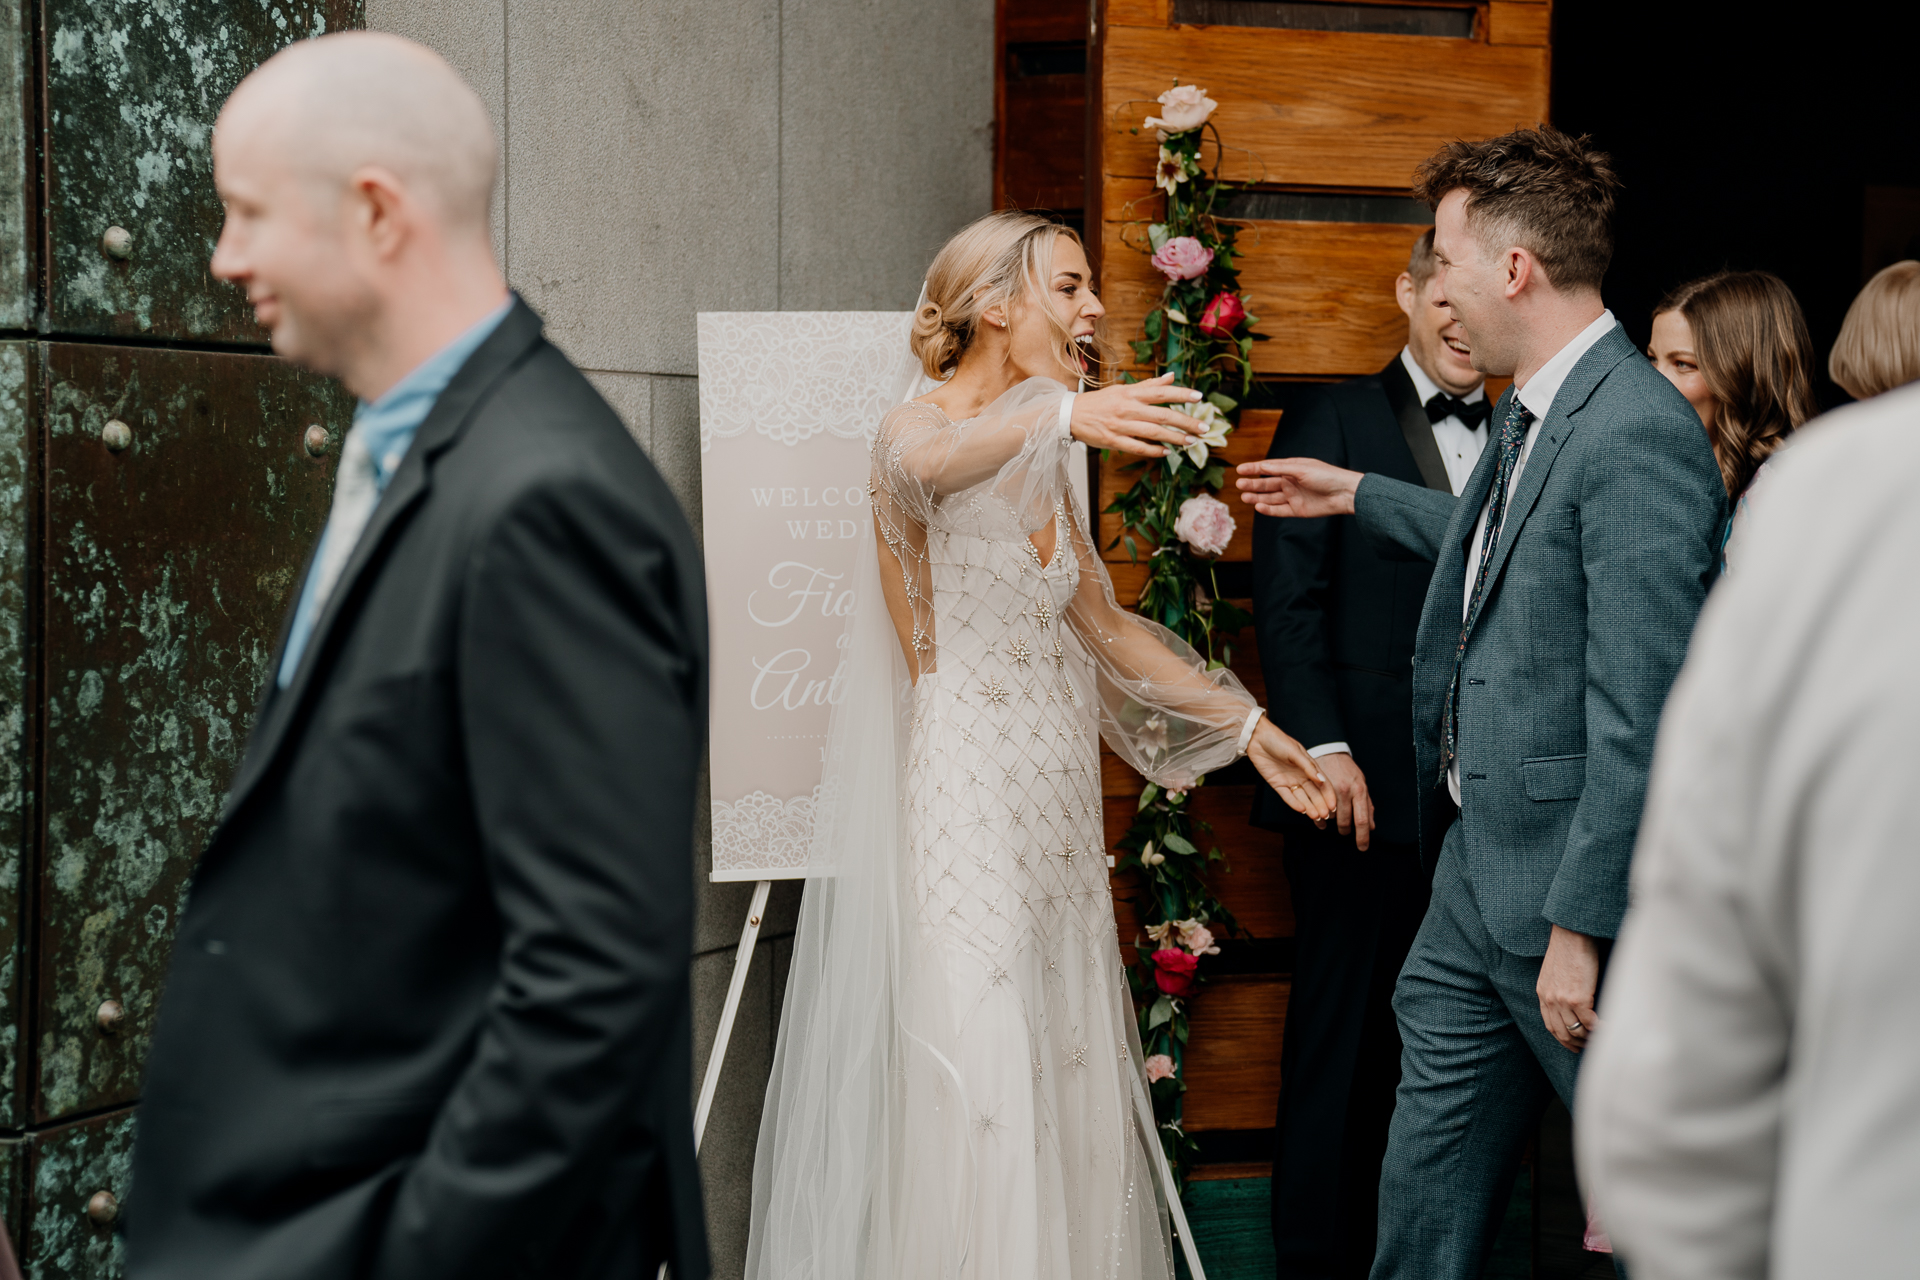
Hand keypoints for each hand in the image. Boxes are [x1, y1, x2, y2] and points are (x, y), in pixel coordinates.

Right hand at [1070, 373, 1205, 457]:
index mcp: (1130, 394)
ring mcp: (1120, 426)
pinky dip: (1152, 451)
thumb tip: (1171, 378)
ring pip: (1152, 433)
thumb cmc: (1099, 402)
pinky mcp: (1112, 441)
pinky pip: (1136, 447)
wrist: (1070, 415)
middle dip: (1185, 422)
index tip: (1199, 397)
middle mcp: (1127, 409)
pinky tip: (1166, 452)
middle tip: (1203, 428)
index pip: (1160, 392)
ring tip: (1191, 442)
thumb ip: (1148, 385)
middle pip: (1161, 415)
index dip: (1180, 394)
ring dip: (1174, 438)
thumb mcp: (1123, 389)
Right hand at [1234, 458, 1363, 517]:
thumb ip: (1281, 468)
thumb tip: (1263, 466)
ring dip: (1257, 496)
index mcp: (1291, 468)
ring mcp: (1293, 496)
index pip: (1268, 468)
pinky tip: (1258, 506)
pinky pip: (1279, 510)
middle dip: (1252, 483)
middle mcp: (1290, 482)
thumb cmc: (1326, 476)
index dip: (1254, 468)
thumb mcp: (1302, 468)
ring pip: (1270, 497)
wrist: (1344, 494)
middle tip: (1239, 484)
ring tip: (1244, 497)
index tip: (1239, 470)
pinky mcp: (1297, 509)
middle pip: (1267, 483)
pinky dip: (1268, 509)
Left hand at [1246, 718, 1336, 823]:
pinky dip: (1294, 804)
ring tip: (1316, 816)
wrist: (1257, 738)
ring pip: (1302, 797)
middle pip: (1314, 793)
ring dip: (1309, 807)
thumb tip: (1322, 780)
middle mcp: (1301, 776)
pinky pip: (1287, 796)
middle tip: (1325, 816)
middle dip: (1320, 805)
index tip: (1333, 806)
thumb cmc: (1278, 741)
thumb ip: (1308, 767)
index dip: (1328, 795)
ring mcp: (1289, 781)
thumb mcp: (1295, 752)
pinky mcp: (1277, 784)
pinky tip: (1302, 810)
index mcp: (1309, 767)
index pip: (1323, 783)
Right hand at [1315, 752, 1373, 850]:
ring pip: (1331, 817)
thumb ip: (1367, 805)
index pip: (1362, 820)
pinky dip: (1320, 819)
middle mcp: (1345, 791)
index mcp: (1359, 791)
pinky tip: (1321, 820)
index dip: (1363, 837)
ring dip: (1332, 822)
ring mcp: (1330, 790)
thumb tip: (1372, 826)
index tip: (1362, 847)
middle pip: (1345, 821)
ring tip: (1331, 821)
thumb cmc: (1347, 769)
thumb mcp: (1362, 784)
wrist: (1329, 751)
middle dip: (1345, 831)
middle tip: (1345, 832)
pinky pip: (1318, 810)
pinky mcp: (1317, 789)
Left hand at [1537, 924, 1601, 1051]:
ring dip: (1590, 1039)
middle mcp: (1549, 1000)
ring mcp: (1562, 1001)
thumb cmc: (1568, 949)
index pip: (1550, 1026)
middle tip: (1589, 1047)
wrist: (1571, 934)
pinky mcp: (1577, 999)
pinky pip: (1590, 1024)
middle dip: (1576, 1044)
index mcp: (1542, 994)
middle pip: (1562, 1033)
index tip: (1574, 1045)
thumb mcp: (1553, 971)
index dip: (1563, 1039)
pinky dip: (1600, 1030)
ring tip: (1601, 1039)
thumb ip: (1557, 988)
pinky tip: (1608, 1028)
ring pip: (1576, 1031)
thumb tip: (1570, 1003)